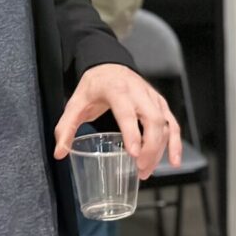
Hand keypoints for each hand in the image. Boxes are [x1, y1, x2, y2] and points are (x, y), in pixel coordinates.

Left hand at [53, 63, 182, 177]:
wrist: (109, 64)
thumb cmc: (93, 86)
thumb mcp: (75, 103)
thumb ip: (66, 127)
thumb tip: (59, 153)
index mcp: (117, 90)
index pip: (128, 112)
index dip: (133, 133)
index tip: (134, 154)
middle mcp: (139, 92)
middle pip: (153, 120)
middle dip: (150, 147)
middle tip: (140, 170)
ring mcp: (152, 97)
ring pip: (165, 123)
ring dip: (160, 149)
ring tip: (147, 172)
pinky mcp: (160, 103)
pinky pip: (173, 123)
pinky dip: (175, 143)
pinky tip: (174, 161)